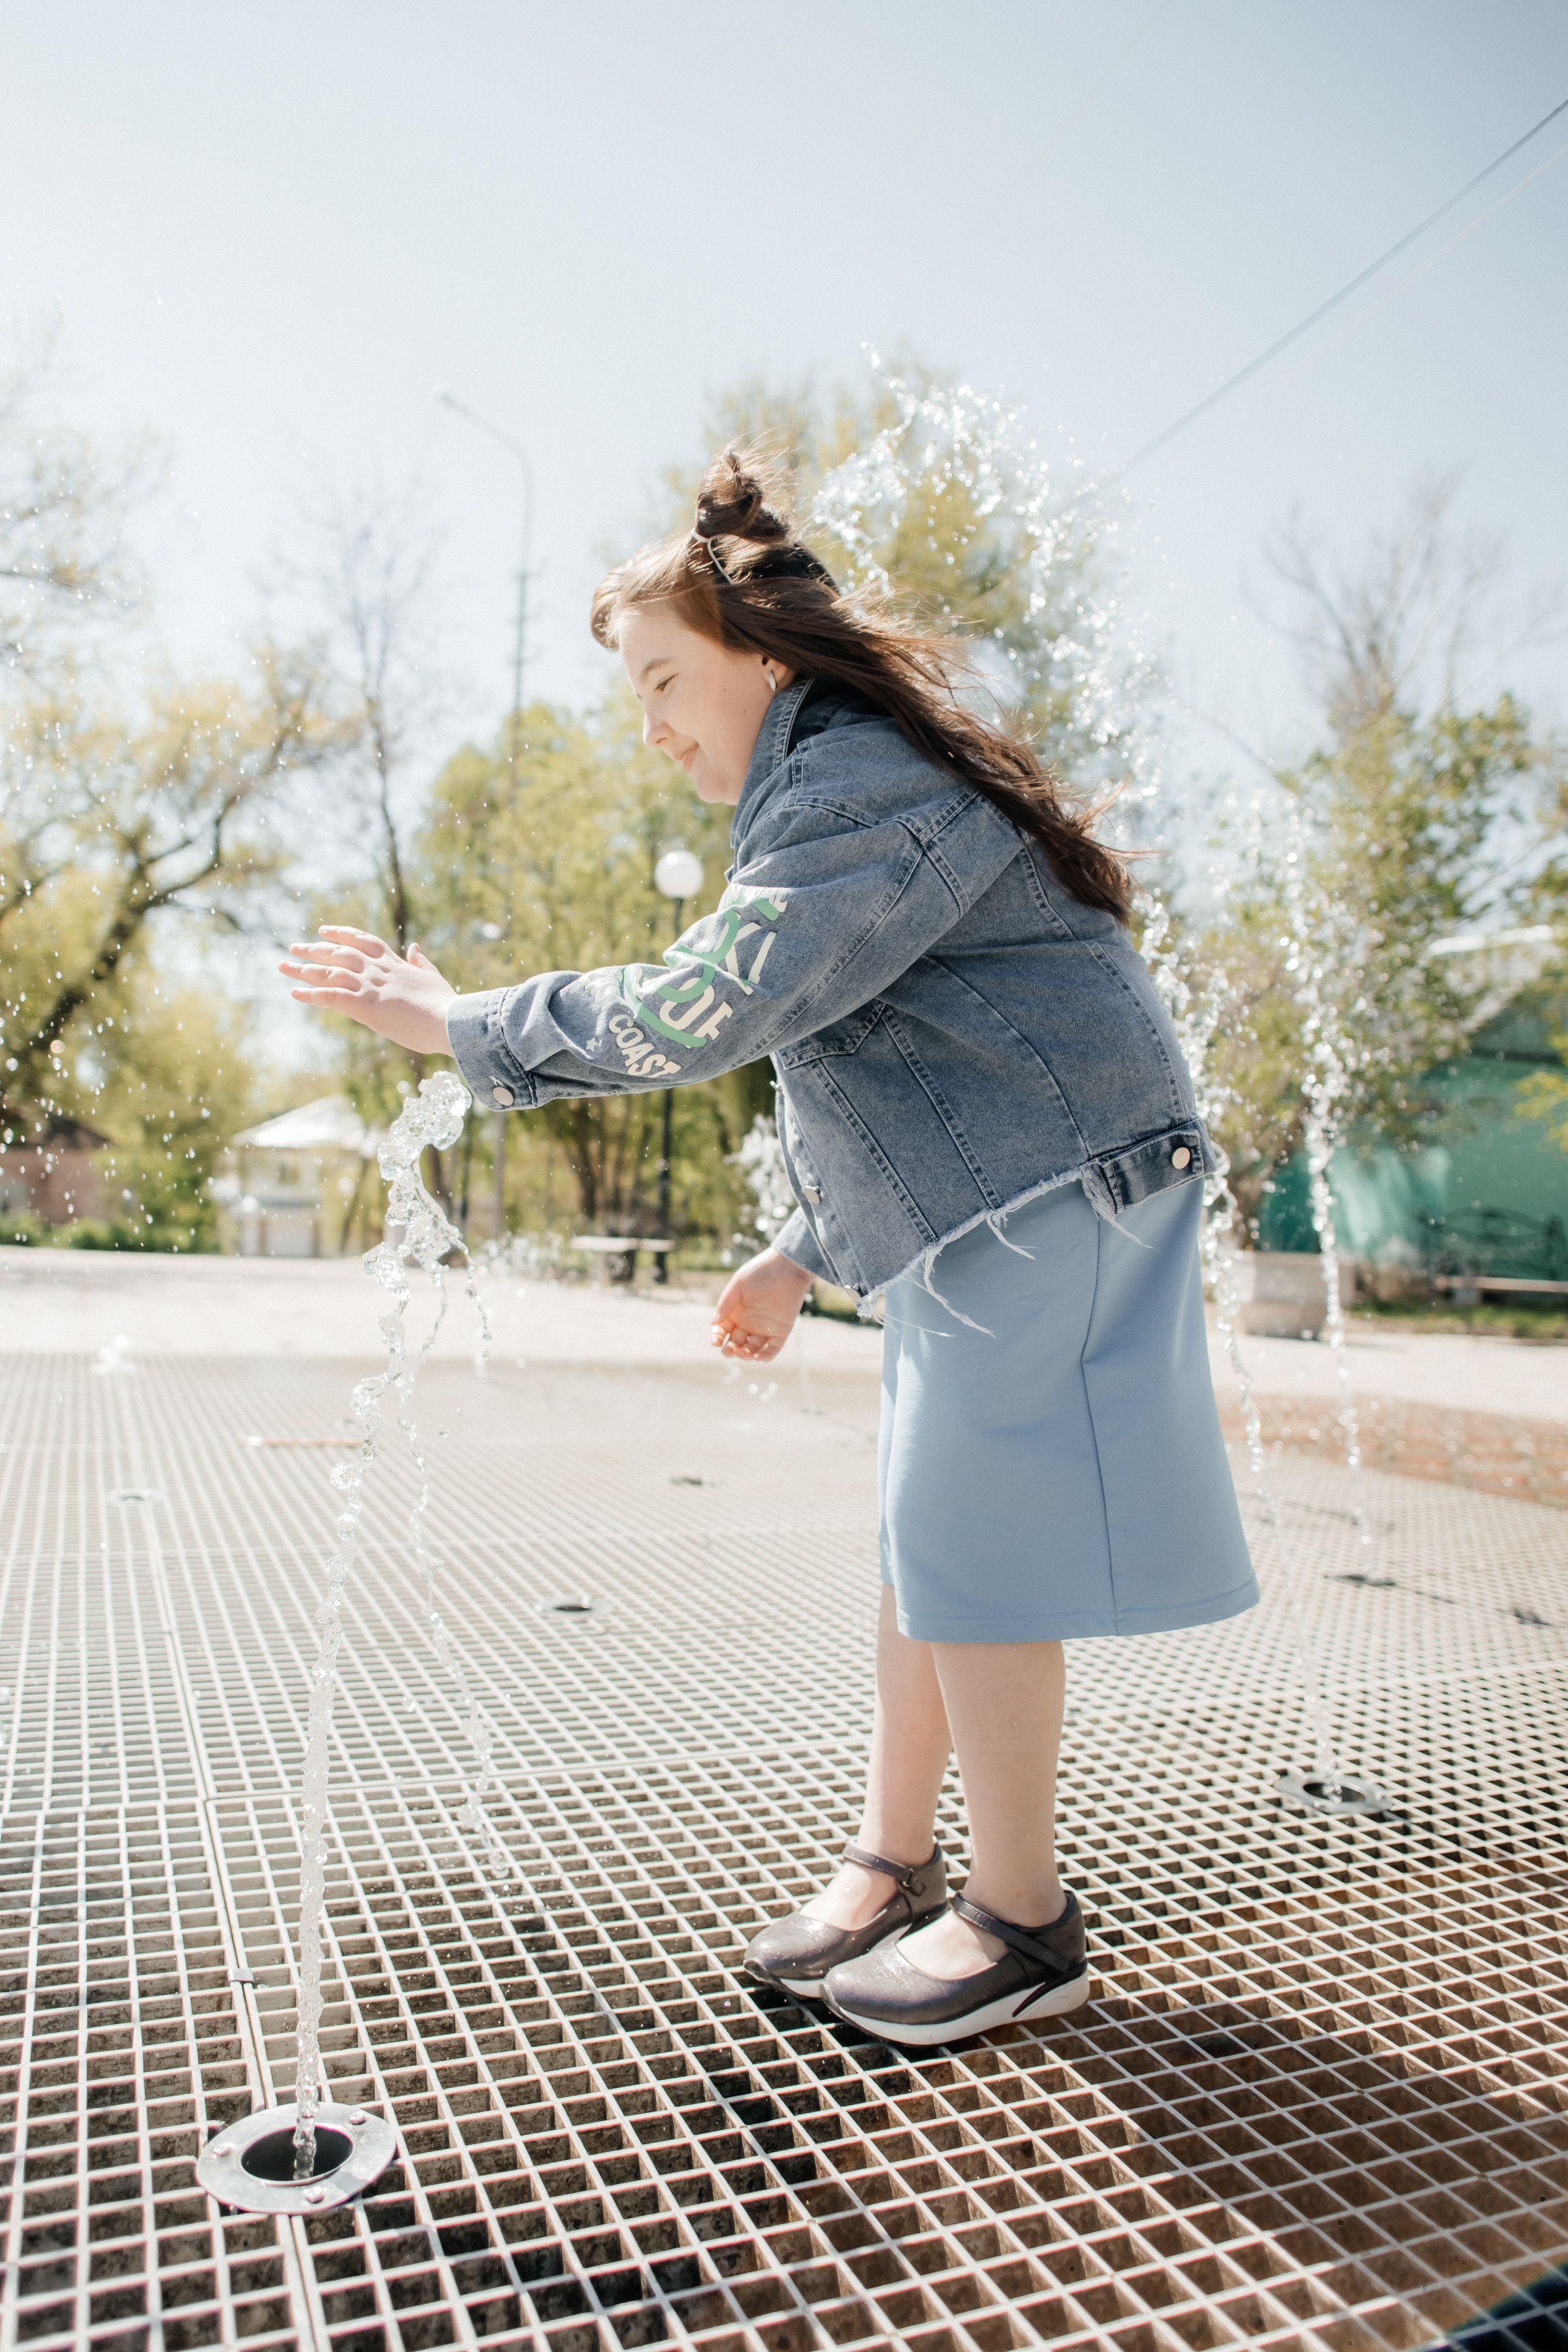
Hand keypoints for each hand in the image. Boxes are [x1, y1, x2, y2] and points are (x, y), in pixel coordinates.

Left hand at [279, 927, 456, 1055]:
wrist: (450, 1021)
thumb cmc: (446, 1006)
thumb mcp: (434, 979)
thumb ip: (421, 963)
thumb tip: (415, 946)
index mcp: (395, 965)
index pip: (364, 942)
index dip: (342, 934)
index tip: (324, 930)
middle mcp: (379, 971)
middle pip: (340, 953)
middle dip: (315, 949)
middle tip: (294, 946)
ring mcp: (370, 987)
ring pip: (330, 972)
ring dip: (304, 969)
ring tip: (283, 965)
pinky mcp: (365, 1006)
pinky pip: (330, 997)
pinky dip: (311, 995)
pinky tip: (294, 993)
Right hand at [711, 1248, 814, 1361]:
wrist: (787, 1267)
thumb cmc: (760, 1273)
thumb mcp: (738, 1286)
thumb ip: (726, 1304)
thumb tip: (713, 1323)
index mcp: (735, 1312)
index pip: (723, 1330)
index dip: (718, 1338)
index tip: (716, 1342)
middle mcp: (748, 1322)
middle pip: (736, 1343)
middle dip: (730, 1350)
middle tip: (729, 1350)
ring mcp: (765, 1328)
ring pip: (752, 1349)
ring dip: (746, 1355)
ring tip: (743, 1353)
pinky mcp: (781, 1331)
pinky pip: (772, 1349)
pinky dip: (765, 1356)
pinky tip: (758, 1357)